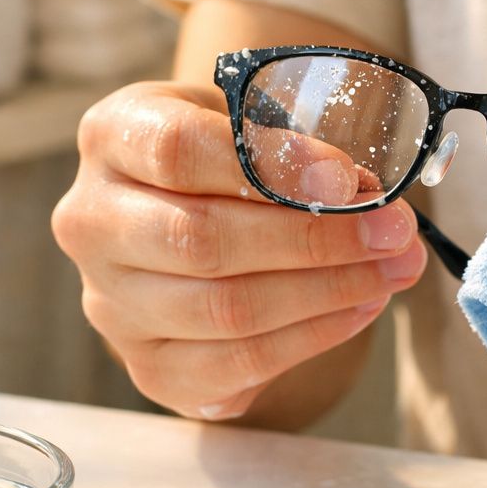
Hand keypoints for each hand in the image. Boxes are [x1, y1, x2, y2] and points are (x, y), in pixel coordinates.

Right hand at [51, 80, 427, 421]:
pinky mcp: (148, 366)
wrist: (187, 222)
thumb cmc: (224, 159)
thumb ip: (294, 147)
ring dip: (327, 293)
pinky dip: (311, 338)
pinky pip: (235, 364)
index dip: (271, 166)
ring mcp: (112, 303)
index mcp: (111, 138)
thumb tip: (358, 194)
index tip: (349, 180)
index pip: (178, 151)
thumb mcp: (248, 121)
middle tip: (395, 233)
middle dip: (316, 239)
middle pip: (201, 239)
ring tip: (392, 271)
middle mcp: (91, 222)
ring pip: (224, 310)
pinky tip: (360, 307)